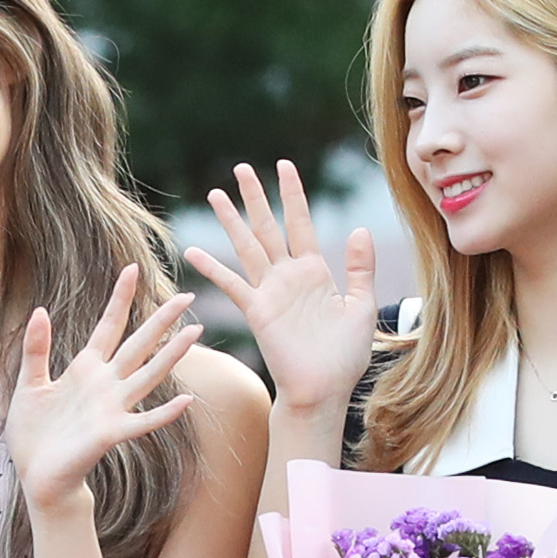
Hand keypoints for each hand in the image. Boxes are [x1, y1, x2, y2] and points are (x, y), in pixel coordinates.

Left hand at [5, 269, 199, 510]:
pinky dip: (163, 413)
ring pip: (148, 375)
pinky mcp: (111, 434)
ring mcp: (112, 408)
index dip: (119, 299)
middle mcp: (105, 385)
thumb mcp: (29, 383)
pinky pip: (143, 422)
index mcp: (85, 369)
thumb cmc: (33, 434)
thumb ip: (36, 349)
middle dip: (161, 320)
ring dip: (172, 355)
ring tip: (195, 332)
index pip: (108, 326)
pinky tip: (185, 401)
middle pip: (138, 345)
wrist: (37, 475)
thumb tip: (41, 310)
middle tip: (187, 295)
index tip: (131, 269)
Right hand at [186, 160, 375, 413]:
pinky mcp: (258, 312)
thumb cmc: (345, 357)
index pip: (301, 223)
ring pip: (248, 246)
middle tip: (241, 168)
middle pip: (269, 226)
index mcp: (316, 272)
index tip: (284, 166)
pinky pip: (232, 284)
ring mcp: (271, 292)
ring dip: (231, 221)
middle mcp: (289, 277)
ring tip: (216, 194)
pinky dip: (212, 268)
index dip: (293, 194)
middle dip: (255, 197)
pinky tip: (193, 251)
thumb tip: (361, 229)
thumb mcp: (362, 307)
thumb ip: (360, 269)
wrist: (324, 392)